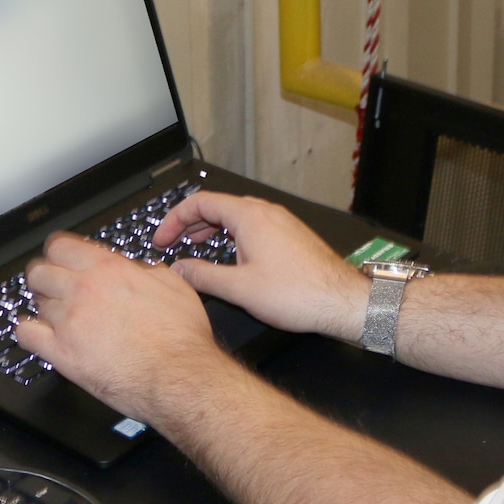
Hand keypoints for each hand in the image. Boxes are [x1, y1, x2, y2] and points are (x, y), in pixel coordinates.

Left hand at [15, 233, 230, 423]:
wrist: (178, 377)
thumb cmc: (181, 338)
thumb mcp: (173, 285)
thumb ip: (145, 271)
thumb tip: (134, 268)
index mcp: (108, 268)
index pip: (60, 246)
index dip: (58, 252)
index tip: (60, 258)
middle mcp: (83, 290)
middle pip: (39, 271)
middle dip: (45, 277)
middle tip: (55, 286)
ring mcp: (69, 321)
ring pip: (35, 301)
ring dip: (44, 306)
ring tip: (58, 315)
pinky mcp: (62, 353)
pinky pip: (26, 334)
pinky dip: (28, 331)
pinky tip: (37, 333)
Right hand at [152, 192, 367, 341]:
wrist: (342, 301)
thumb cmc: (298, 294)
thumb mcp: (239, 289)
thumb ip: (202, 276)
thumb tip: (178, 270)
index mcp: (250, 216)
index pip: (200, 202)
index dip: (174, 219)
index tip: (162, 238)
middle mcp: (266, 212)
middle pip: (218, 205)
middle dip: (190, 223)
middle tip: (172, 242)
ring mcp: (281, 222)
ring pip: (237, 215)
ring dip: (212, 228)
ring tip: (195, 246)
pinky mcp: (290, 235)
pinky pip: (253, 225)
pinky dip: (232, 234)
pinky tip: (230, 255)